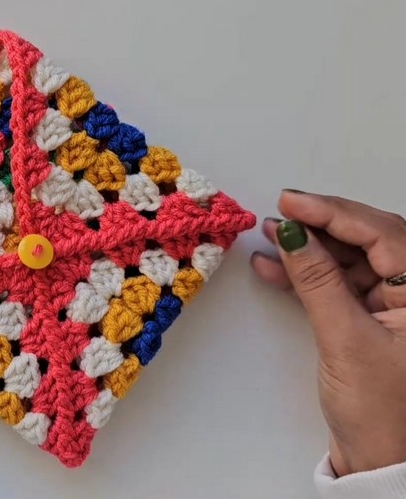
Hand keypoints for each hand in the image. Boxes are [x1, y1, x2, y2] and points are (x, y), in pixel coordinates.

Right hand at [251, 191, 405, 475]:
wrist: (384, 461)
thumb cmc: (384, 412)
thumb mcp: (344, 339)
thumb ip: (317, 280)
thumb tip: (291, 234)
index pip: (383, 234)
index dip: (333, 212)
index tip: (291, 202)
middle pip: (370, 239)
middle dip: (323, 224)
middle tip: (281, 211)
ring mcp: (397, 306)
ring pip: (352, 259)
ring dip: (310, 249)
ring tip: (269, 237)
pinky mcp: (374, 320)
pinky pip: (341, 283)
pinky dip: (309, 275)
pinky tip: (275, 267)